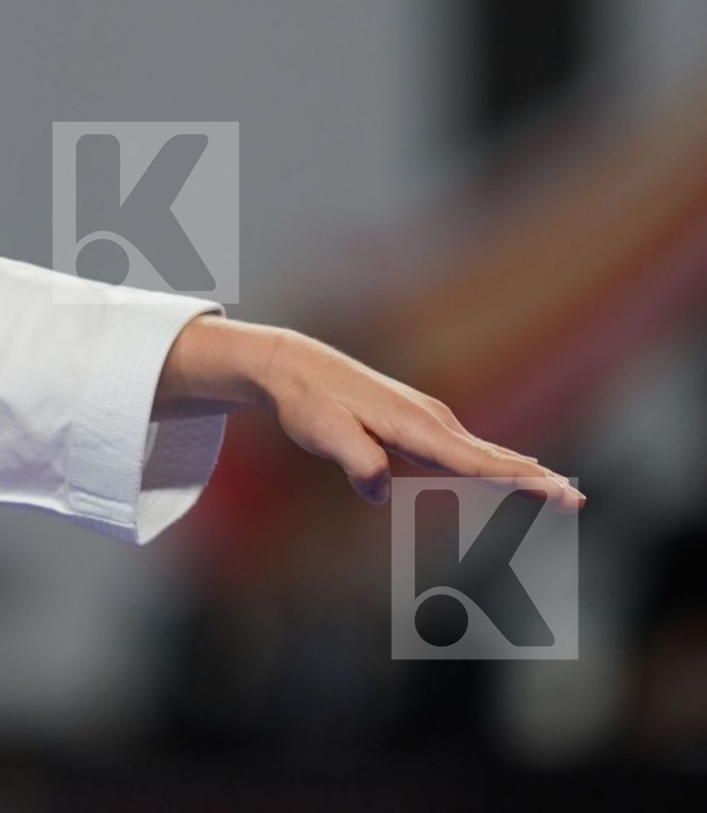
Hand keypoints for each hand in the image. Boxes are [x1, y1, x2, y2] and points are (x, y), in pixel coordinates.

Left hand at [156, 316, 584, 510]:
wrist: (294, 367)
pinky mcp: (419, 423)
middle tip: (577, 504)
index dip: (519, 481)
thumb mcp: (323, 433)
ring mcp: (429, 419)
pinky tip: (514, 471)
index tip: (558, 492)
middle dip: (536, 480)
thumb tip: (379, 492)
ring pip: (485, 451)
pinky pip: (468, 448)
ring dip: (523, 472)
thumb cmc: (307, 402)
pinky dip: (498, 462)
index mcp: (416, 428)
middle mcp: (431, 421)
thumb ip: (354, 460)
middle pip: (493, 457)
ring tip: (560, 494)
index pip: (476, 462)